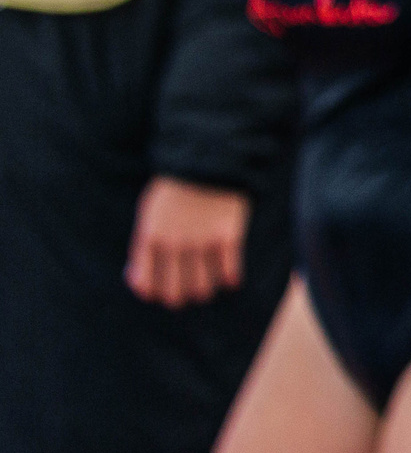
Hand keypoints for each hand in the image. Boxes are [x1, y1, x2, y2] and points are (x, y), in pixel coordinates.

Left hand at [126, 177, 247, 307]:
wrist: (208, 155)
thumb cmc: (175, 186)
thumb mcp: (149, 212)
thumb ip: (144, 246)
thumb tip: (138, 280)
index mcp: (150, 235)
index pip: (146, 283)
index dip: (153, 292)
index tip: (160, 290)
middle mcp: (174, 242)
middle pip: (174, 291)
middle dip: (179, 297)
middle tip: (186, 291)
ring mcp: (202, 239)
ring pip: (202, 287)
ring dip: (204, 290)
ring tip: (208, 284)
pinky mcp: (228, 234)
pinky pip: (229, 271)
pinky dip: (230, 279)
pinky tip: (230, 278)